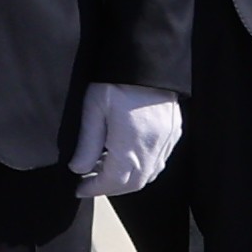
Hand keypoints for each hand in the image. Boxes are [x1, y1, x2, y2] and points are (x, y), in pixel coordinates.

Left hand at [67, 80, 184, 199]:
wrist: (148, 62)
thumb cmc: (117, 83)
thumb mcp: (93, 110)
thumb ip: (87, 143)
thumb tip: (78, 169)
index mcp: (131, 146)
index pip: (113, 181)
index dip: (94, 189)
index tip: (79, 189)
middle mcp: (152, 150)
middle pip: (133, 184)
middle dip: (110, 187)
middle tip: (88, 182)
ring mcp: (166, 142)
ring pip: (148, 175)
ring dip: (126, 179)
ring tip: (102, 168)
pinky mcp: (173, 133)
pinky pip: (158, 162)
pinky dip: (140, 168)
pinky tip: (124, 157)